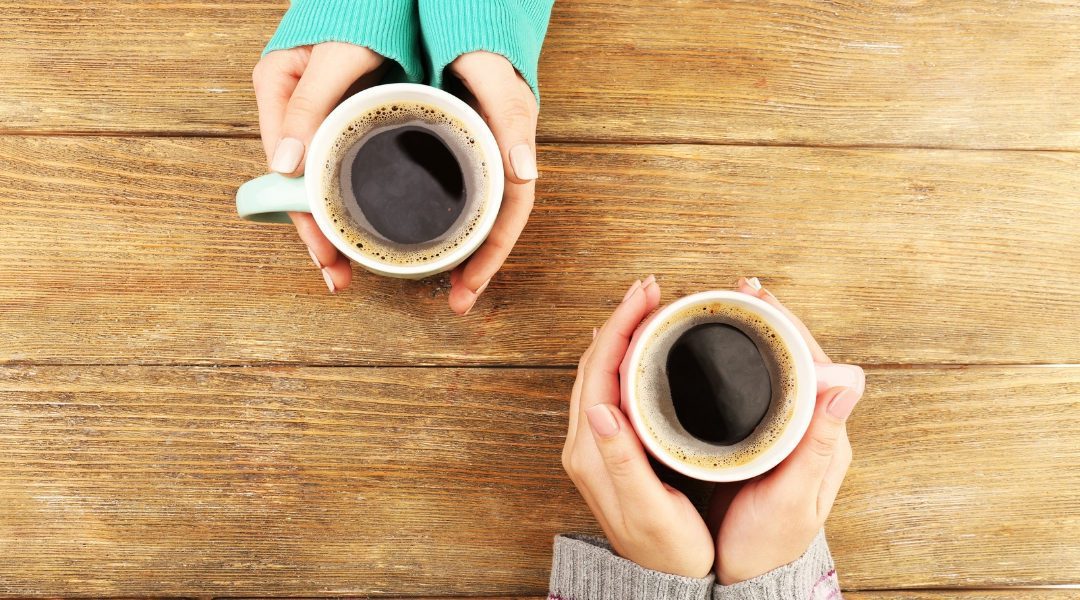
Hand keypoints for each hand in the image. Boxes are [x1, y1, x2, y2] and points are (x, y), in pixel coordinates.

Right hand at [252, 42, 385, 292]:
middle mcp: (291, 109)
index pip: (284, 169)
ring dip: (331, 223)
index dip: (304, 214)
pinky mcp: (342, 117)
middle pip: (298, 183)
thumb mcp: (338, 54)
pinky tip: (359, 224)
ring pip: (317, 181)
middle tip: (338, 275)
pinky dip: (347, 197)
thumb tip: (284, 165)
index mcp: (277, 90)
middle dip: (318, 232)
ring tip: (346, 266)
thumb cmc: (362, 10)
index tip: (325, 252)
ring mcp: (315, 116)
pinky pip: (338, 165)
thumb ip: (311, 104)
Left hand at [445, 52, 538, 314]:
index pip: (510, 214)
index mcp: (512, 149)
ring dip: (463, 253)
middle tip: (457, 303)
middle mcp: (497, 159)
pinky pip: (454, 196)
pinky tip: (425, 238)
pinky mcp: (452, 150)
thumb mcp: (497, 77)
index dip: (493, 255)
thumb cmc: (482, 44)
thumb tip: (526, 172)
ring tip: (445, 286)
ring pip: (475, 215)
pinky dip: (446, 224)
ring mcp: (475, 157)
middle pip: (492, 224)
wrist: (464, 17)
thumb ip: (511, 116)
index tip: (470, 288)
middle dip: (478, 268)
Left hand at [562, 277, 714, 577]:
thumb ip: (622, 460)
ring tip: (649, 306)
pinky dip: (626, 356)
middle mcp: (586, 441)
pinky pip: (611, 386)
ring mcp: (595, 442)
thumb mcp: (647, 508)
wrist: (664, 581)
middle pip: (596, 362)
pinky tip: (643, 347)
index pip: (600, 369)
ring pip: (602, 371)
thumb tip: (599, 408)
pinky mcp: (610, 446)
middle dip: (622, 318)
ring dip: (622, 333)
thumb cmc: (666, 549)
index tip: (647, 293)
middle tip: (652, 288)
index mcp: (591, 450)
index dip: (622, 325)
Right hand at [709, 277, 865, 583]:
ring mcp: (785, 431)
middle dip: (769, 319)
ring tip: (729, 305)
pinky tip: (719, 349)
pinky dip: (739, 361)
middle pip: (794, 357)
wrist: (746, 573)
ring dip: (754, 334)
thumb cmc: (769, 543)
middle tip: (740, 288)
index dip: (786, 326)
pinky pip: (755, 388)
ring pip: (775, 369)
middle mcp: (808, 427)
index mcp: (824, 435)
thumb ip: (817, 444)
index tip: (758, 298)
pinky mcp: (760, 438)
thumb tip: (850, 381)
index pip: (813, 362)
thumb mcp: (793, 497)